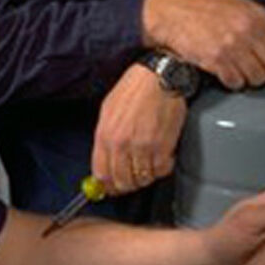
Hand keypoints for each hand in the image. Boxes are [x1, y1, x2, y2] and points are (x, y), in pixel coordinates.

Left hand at [92, 64, 187, 195]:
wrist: (158, 76)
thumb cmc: (134, 89)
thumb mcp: (108, 110)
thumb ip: (105, 139)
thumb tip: (104, 164)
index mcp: (105, 135)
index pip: (101, 174)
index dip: (108, 186)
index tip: (113, 188)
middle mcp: (122, 144)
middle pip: (122, 181)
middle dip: (128, 185)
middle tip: (134, 179)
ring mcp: (143, 147)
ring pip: (142, 179)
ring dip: (146, 176)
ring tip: (149, 164)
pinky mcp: (163, 146)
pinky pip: (160, 171)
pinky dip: (162, 168)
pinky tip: (163, 157)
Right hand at [142, 0, 264, 90]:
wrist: (170, 14)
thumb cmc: (203, 11)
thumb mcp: (239, 7)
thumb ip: (263, 24)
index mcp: (259, 15)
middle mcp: (250, 29)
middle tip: (254, 67)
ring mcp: (234, 45)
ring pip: (259, 79)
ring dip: (250, 79)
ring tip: (235, 66)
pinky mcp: (218, 60)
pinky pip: (237, 83)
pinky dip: (232, 82)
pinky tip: (223, 70)